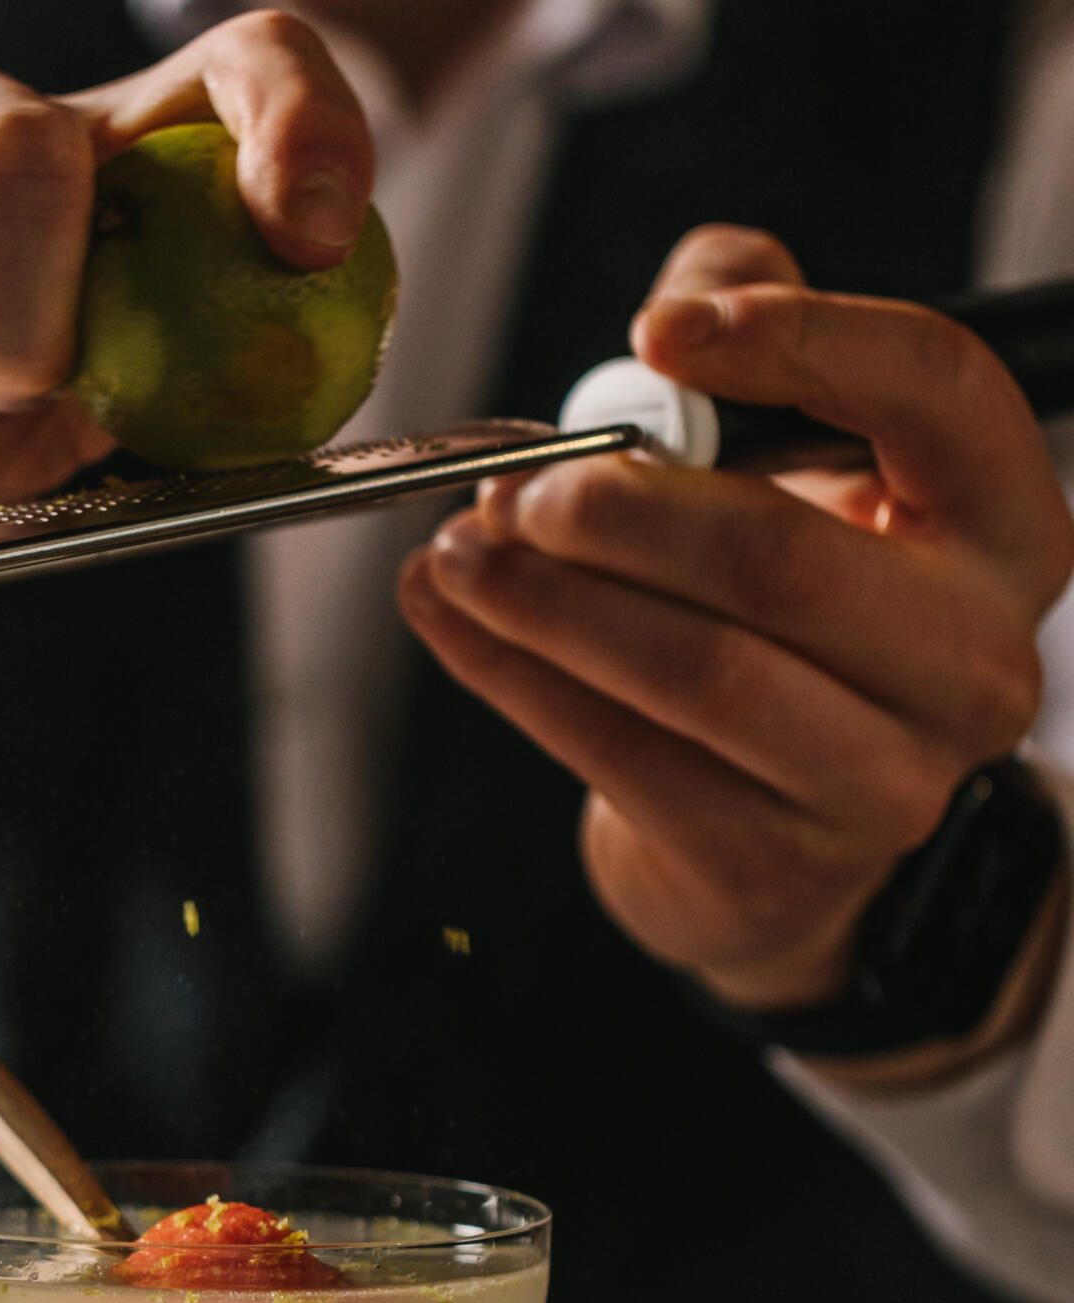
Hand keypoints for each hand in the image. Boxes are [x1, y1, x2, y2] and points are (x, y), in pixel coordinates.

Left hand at [398, 227, 1073, 1033]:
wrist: (770, 833)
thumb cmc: (782, 617)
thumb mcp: (798, 467)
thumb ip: (758, 334)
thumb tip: (693, 282)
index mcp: (1004, 526)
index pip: (933, 391)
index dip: (796, 342)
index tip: (660, 330)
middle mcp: (972, 663)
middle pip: (781, 560)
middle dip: (622, 512)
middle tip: (517, 485)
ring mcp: (882, 783)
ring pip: (696, 673)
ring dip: (549, 604)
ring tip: (461, 550)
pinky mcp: (773, 865)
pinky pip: (624, 759)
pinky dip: (517, 682)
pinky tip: (452, 621)